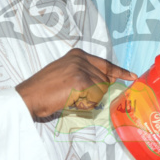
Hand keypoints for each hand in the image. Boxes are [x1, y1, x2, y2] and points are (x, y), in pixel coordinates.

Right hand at [16, 48, 136, 117]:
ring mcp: (81, 69)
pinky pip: (94, 98)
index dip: (119, 71)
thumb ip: (85, 73)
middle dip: (95, 93)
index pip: (105, 63)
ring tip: (69, 98)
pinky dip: (84, 105)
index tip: (131, 76)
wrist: (28, 96)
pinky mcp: (80, 81)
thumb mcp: (65, 73)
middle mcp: (80, 58)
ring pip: (101, 90)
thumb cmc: (44, 89)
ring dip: (88, 100)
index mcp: (77, 54)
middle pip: (104, 80)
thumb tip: (106, 81)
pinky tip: (70, 101)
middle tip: (74, 96)